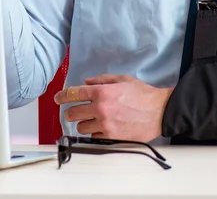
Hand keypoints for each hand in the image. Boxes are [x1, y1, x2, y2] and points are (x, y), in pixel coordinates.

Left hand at [54, 74, 173, 142]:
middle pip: (72, 113)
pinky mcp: (110, 137)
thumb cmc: (143, 94)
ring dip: (83, 123)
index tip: (57, 98)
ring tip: (92, 119)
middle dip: (71, 112)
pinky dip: (95, 132)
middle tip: (74, 111)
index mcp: (102, 92)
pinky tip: (103, 126)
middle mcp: (100, 108)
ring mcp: (104, 124)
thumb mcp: (122, 79)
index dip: (62, 96)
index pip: (74, 94)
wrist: (159, 111)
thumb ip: (102, 80)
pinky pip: (93, 136)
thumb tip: (86, 83)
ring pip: (81, 127)